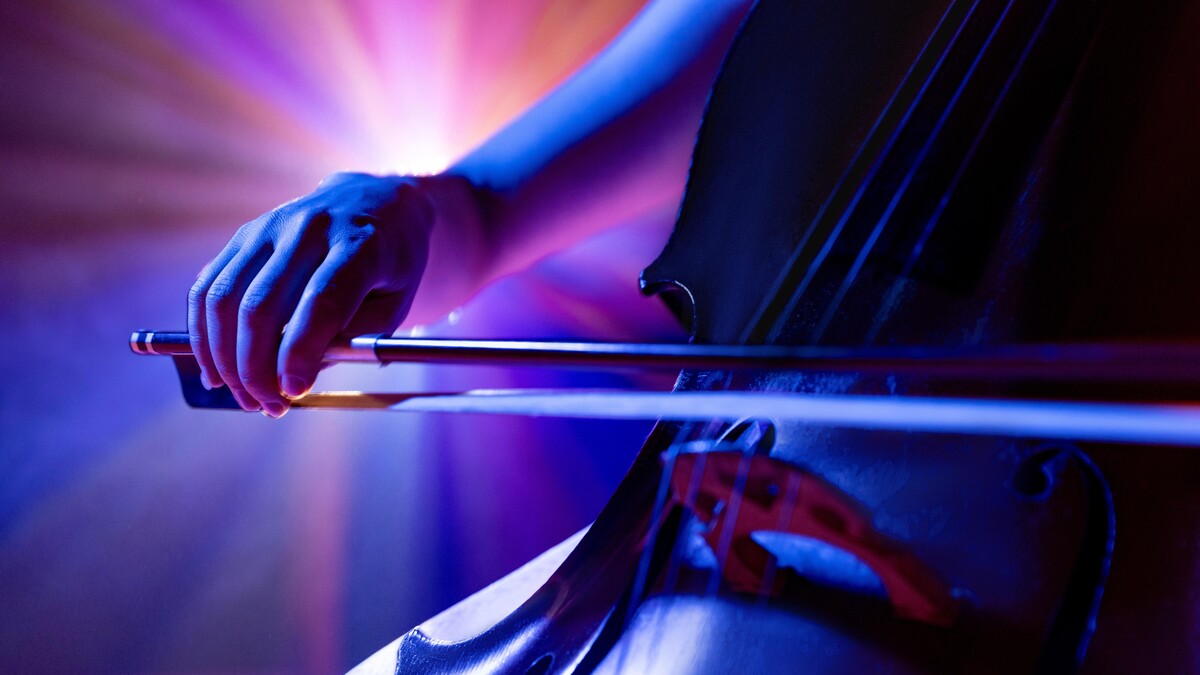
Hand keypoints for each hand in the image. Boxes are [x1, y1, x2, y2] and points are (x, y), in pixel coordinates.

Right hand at [188, 172, 435, 416]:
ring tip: (245, 395)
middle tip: (268, 406)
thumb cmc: (389, 265)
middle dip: (256, 368)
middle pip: (262, 305)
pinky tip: (215, 369)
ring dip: (224, 358)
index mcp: (361, 243)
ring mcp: (269, 227)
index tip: (293, 391)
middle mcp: (309, 228)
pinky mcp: (243, 235)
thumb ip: (352, 339)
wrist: (373, 203)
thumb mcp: (395, 305)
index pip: (321, 299)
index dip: (301, 350)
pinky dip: (203, 335)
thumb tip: (295, 377)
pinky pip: (207, 288)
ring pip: (225, 299)